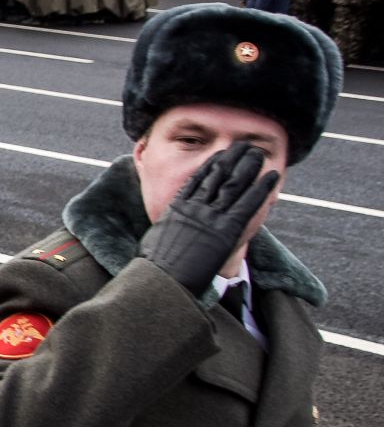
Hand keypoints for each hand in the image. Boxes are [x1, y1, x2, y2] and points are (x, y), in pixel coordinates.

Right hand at [138, 140, 279, 293]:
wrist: (163, 279)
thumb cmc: (155, 265)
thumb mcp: (155, 240)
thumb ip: (164, 230)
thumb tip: (161, 232)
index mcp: (177, 208)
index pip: (197, 179)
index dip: (211, 164)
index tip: (220, 155)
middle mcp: (195, 207)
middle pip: (217, 175)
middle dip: (232, 158)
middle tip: (243, 147)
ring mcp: (211, 217)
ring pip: (234, 184)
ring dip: (248, 167)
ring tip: (258, 154)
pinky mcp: (227, 230)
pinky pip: (247, 204)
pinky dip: (260, 189)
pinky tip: (270, 177)